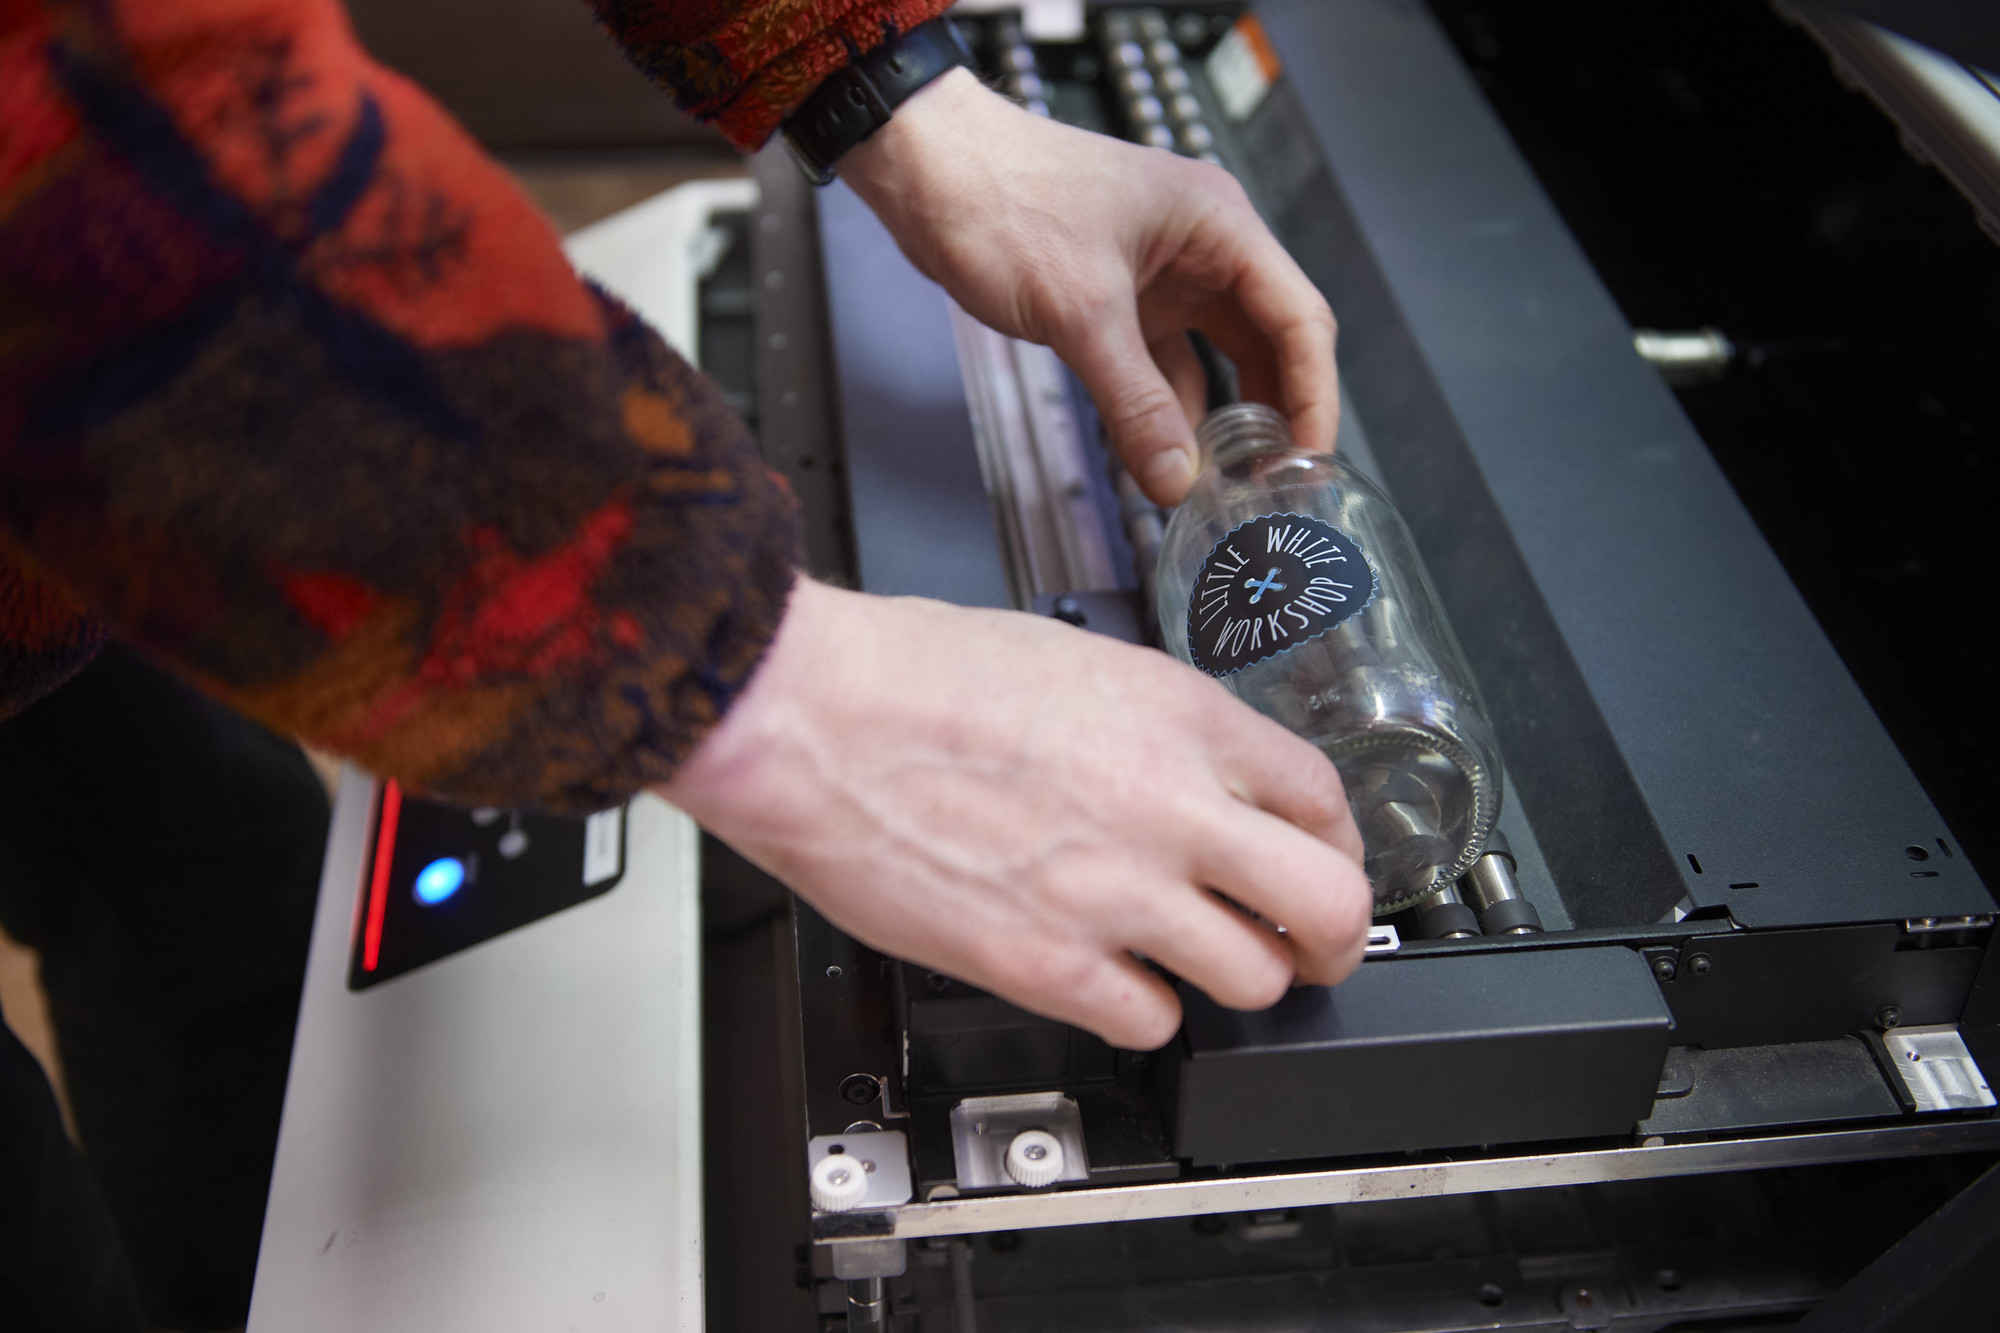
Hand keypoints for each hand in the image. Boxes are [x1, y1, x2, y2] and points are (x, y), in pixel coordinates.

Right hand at [659, 580, 1371, 1048]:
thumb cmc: (909, 674)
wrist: (808, 715)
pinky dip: (1142, 1011)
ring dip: (1236, 979)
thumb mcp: (1075, 661)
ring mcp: (1116, 893)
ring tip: (1198, 966)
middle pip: (1331, 905)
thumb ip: (1155, 728)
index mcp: (1180, 717)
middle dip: (1337, 941)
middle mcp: (1170, 807)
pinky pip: (1151, 1022)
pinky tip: (1111, 980)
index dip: (1337, 845)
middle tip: (1313, 951)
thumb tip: (1193, 778)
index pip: (1323, 799)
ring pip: (1254, 979)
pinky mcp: (1048, 964)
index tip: (1319, 863)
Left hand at [841, 68, 1338, 505]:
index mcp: (1217, 226)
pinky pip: (1159, 364)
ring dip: (1215, 417)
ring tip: (1220, 481)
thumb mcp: (1079, 311)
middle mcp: (1199, 248)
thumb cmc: (1002, 197)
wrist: (926, 169)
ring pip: (1212, 357)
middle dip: (1273, 412)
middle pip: (1266, 341)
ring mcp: (1158, 274)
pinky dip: (1162, 409)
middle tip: (1271, 483)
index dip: (1314, 394)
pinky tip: (1161, 455)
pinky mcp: (1116, 299)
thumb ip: (1133, 402)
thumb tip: (1176, 477)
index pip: (1299, 318)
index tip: (1308, 459)